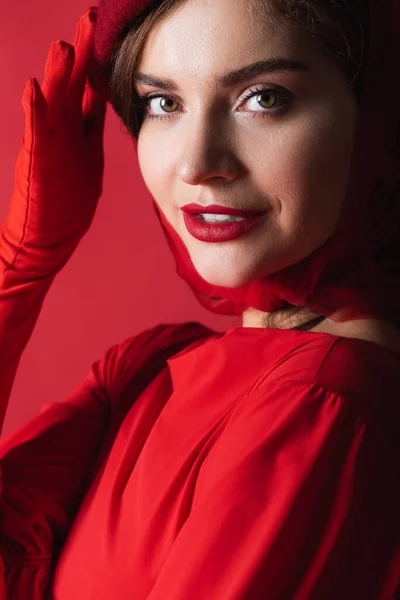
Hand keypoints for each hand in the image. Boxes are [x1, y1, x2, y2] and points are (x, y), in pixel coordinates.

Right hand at [0, 6, 106, 276]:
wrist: (47, 234)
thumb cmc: (69, 198)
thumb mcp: (86, 155)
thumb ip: (90, 125)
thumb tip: (104, 96)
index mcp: (78, 130)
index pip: (90, 86)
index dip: (98, 59)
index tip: (106, 29)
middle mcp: (62, 131)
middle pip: (73, 85)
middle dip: (81, 52)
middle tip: (90, 19)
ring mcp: (49, 146)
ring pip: (54, 103)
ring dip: (58, 76)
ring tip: (63, 46)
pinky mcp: (38, 164)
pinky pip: (35, 134)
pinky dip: (34, 111)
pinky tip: (33, 88)